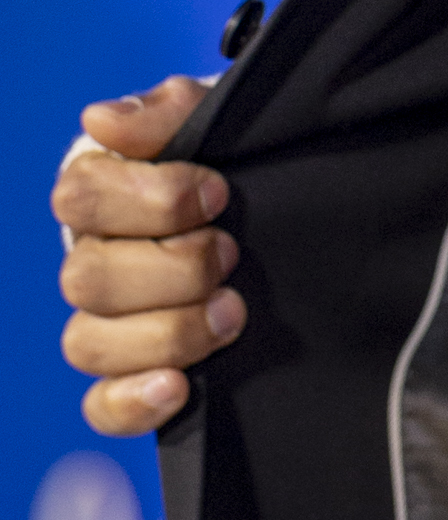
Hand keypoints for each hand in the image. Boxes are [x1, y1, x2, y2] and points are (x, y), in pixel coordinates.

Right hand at [52, 79, 242, 436]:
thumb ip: (170, 111)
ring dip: (168, 332)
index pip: (80, 198)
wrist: (296, 206)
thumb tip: (103, 121)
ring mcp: (109, 322)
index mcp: (102, 191)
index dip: (153, 200)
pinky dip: (132, 403)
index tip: (219, 193)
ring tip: (233, 314)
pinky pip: (101, 407)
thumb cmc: (246, 159)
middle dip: (173, 269)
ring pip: (89, 345)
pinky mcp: (134, 376)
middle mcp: (93, 258)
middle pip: (86, 280)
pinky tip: (178, 388)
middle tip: (232, 253)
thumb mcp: (223, 120)